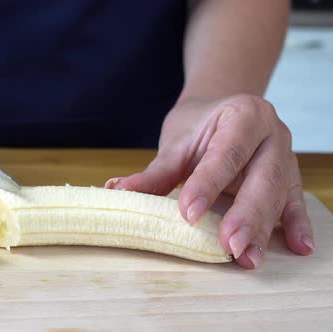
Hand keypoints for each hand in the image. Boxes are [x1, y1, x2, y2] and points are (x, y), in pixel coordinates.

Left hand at [105, 95, 314, 268]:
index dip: (208, 185)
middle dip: (245, 215)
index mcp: (244, 115)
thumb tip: (118, 192)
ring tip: (249, 258)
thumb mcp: (177, 142)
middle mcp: (271, 134)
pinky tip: (300, 247)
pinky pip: (294, 202)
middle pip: (262, 178)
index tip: (189, 213)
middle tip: (228, 245)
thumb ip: (156, 171)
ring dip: (265, 230)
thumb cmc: (198, 124)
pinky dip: (296, 225)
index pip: (226, 154)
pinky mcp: (290, 176)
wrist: (222, 109)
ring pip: (278, 195)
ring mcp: (285, 156)